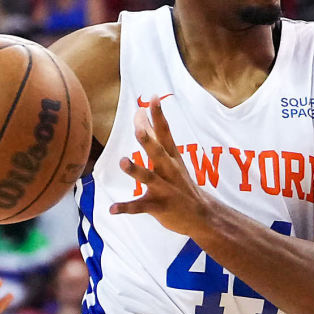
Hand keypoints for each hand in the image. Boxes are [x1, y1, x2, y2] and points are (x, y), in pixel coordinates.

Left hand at [110, 101, 211, 235]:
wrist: (201, 216)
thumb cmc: (180, 184)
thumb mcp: (171, 159)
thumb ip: (154, 138)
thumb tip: (140, 114)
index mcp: (171, 157)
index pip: (165, 133)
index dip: (159, 115)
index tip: (153, 97)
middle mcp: (169, 171)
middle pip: (158, 153)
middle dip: (148, 141)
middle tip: (138, 128)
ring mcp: (165, 189)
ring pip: (149, 178)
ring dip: (135, 170)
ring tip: (123, 162)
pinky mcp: (159, 207)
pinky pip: (140, 207)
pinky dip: (126, 208)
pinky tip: (112, 209)